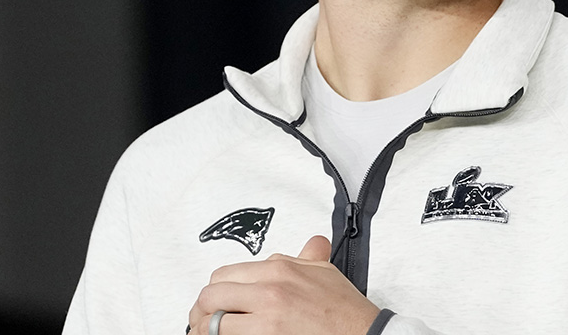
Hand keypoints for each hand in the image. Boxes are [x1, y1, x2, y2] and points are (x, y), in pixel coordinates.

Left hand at [187, 235, 380, 334]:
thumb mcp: (324, 272)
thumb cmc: (345, 310)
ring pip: (213, 323)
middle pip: (211, 297)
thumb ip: (307, 256)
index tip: (213, 303)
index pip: (223, 275)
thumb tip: (312, 242)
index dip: (213, 292)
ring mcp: (267, 318)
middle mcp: (269, 290)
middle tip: (203, 322)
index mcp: (279, 268)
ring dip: (207, 330)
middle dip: (202, 311)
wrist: (365, 334)